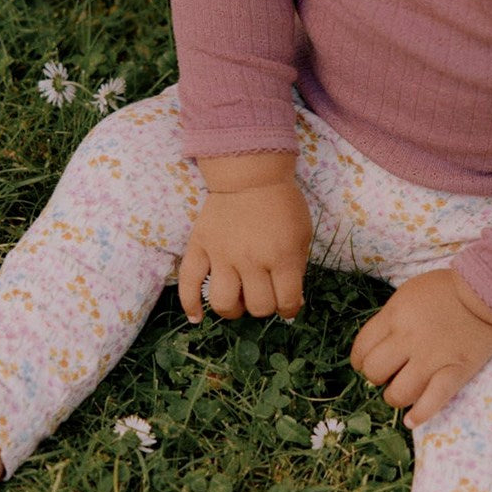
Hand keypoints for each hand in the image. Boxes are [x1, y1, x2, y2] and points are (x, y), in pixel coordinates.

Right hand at [178, 159, 311, 321]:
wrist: (250, 174)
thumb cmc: (282, 203)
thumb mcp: (302, 234)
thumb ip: (298, 268)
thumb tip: (292, 302)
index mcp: (282, 256)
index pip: (287, 301)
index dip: (290, 309)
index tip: (288, 305)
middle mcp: (251, 259)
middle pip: (257, 306)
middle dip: (265, 306)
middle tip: (264, 294)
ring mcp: (222, 254)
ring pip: (223, 302)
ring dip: (233, 310)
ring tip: (238, 301)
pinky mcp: (200, 247)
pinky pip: (189, 283)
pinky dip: (190, 305)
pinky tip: (197, 317)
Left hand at [350, 268, 491, 428]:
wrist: (485, 290)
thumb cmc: (445, 289)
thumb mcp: (408, 293)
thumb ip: (391, 318)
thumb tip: (377, 345)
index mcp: (394, 316)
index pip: (362, 347)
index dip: (360, 360)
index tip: (367, 362)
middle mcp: (408, 339)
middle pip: (375, 371)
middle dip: (377, 376)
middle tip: (388, 374)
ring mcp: (431, 358)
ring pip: (398, 393)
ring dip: (395, 397)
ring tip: (401, 392)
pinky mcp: (455, 372)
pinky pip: (433, 402)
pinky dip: (420, 415)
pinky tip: (412, 421)